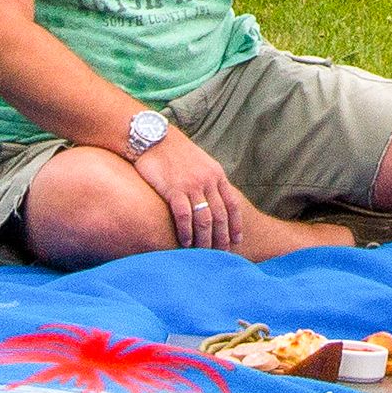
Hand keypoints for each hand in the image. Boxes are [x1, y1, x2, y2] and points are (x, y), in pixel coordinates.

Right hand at [130, 125, 246, 251]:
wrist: (154, 138)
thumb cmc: (175, 153)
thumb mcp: (200, 162)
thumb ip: (209, 180)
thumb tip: (215, 200)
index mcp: (216, 174)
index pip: (232, 204)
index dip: (235, 224)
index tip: (237, 239)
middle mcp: (207, 181)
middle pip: (220, 215)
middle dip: (222, 237)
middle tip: (221, 254)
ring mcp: (191, 185)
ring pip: (204, 219)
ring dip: (205, 239)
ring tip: (204, 253)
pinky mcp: (173, 189)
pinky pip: (183, 216)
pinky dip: (186, 232)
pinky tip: (185, 243)